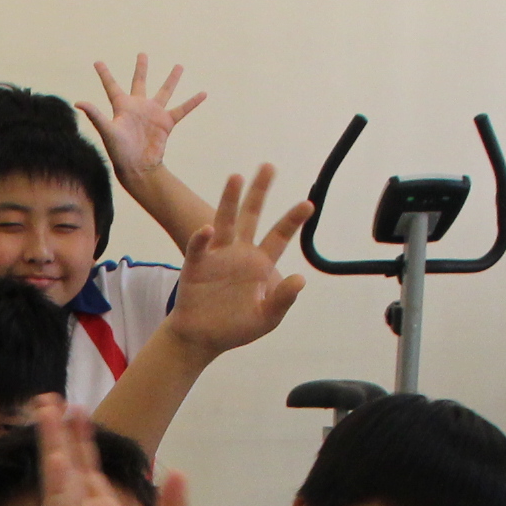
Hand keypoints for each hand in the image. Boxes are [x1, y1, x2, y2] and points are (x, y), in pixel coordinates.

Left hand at [79, 53, 205, 184]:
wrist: (138, 168)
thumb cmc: (119, 151)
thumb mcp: (107, 131)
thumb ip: (95, 115)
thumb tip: (78, 102)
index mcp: (122, 107)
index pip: (111, 86)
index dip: (104, 74)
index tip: (97, 62)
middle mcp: (138, 107)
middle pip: (140, 82)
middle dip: (141, 68)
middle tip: (142, 54)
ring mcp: (153, 114)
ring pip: (164, 91)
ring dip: (172, 79)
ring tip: (179, 66)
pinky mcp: (166, 123)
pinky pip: (182, 109)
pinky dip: (192, 102)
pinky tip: (203, 93)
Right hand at [163, 166, 312, 355]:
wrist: (202, 338)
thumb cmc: (235, 327)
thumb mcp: (266, 318)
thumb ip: (282, 299)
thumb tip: (300, 280)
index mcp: (260, 263)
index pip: (279, 236)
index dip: (293, 220)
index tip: (308, 204)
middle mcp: (239, 253)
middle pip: (251, 216)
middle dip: (259, 192)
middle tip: (269, 166)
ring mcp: (217, 256)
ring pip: (225, 222)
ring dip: (229, 200)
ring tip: (236, 177)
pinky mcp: (196, 265)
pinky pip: (199, 246)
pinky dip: (202, 237)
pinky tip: (208, 228)